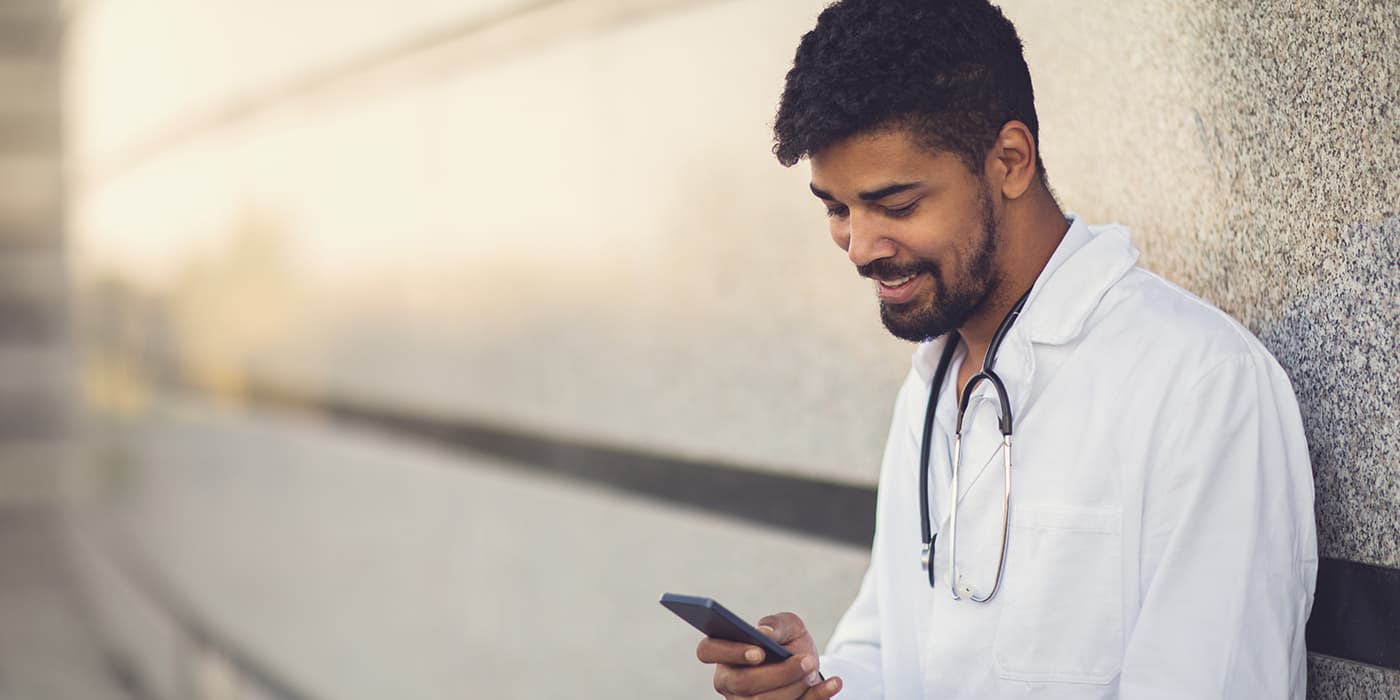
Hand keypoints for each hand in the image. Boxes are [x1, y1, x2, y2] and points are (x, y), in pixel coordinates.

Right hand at [696, 612, 842, 698]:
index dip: (730, 652)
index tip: (759, 651)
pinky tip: (833, 683)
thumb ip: (775, 624)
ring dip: (794, 686)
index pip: (707, 650)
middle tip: (807, 660)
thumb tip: (763, 632)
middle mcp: (728, 682)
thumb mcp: (787, 626)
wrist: (806, 664)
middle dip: (779, 673)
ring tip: (815, 668)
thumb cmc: (789, 642)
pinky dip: (814, 698)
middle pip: (743, 683)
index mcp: (723, 653)